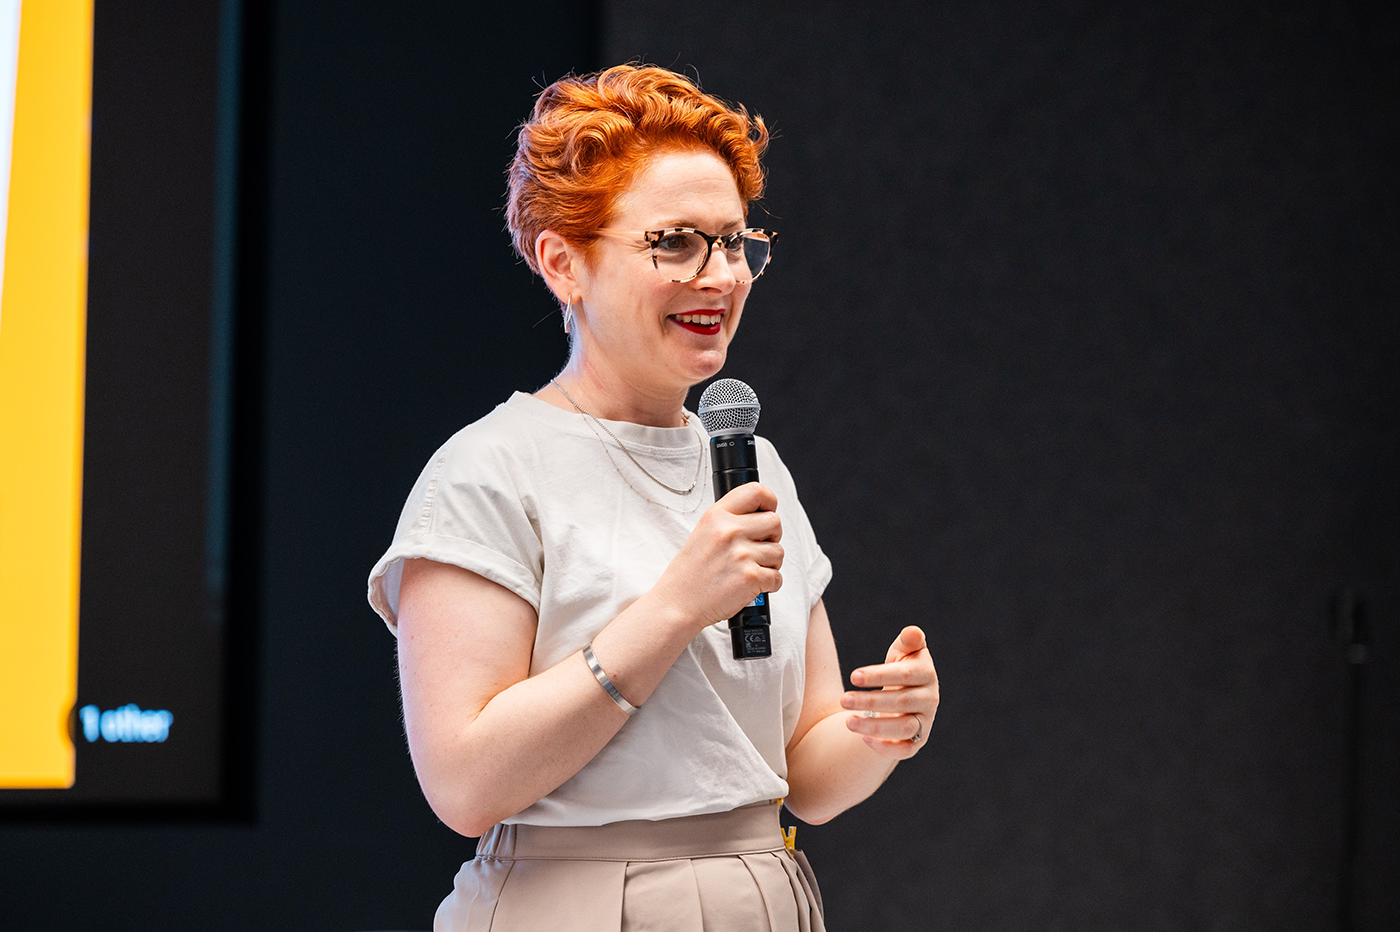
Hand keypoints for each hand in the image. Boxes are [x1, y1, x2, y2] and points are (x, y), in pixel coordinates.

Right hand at [651, 482, 783, 630]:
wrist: (677, 604)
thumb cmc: (689, 573)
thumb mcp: (703, 533)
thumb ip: (729, 521)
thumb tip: (760, 516)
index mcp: (717, 516)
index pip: (756, 492)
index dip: (769, 501)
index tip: (768, 510)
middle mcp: (729, 531)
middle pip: (775, 522)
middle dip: (772, 537)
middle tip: (758, 549)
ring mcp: (741, 554)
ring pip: (779, 552)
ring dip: (770, 563)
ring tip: (749, 570)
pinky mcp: (751, 578)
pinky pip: (777, 577)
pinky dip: (769, 584)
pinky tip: (752, 585)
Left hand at [840, 625, 937, 758]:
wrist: (905, 694)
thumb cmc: (899, 668)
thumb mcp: (902, 651)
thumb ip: (908, 641)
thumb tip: (913, 632)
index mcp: (926, 674)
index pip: (904, 675)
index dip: (879, 675)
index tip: (853, 676)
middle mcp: (929, 699)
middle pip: (902, 702)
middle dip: (870, 702)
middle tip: (842, 700)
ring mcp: (925, 722)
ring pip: (904, 728)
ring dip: (875, 727)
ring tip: (848, 722)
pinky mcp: (918, 741)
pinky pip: (905, 750)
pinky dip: (886, 748)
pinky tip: (863, 739)